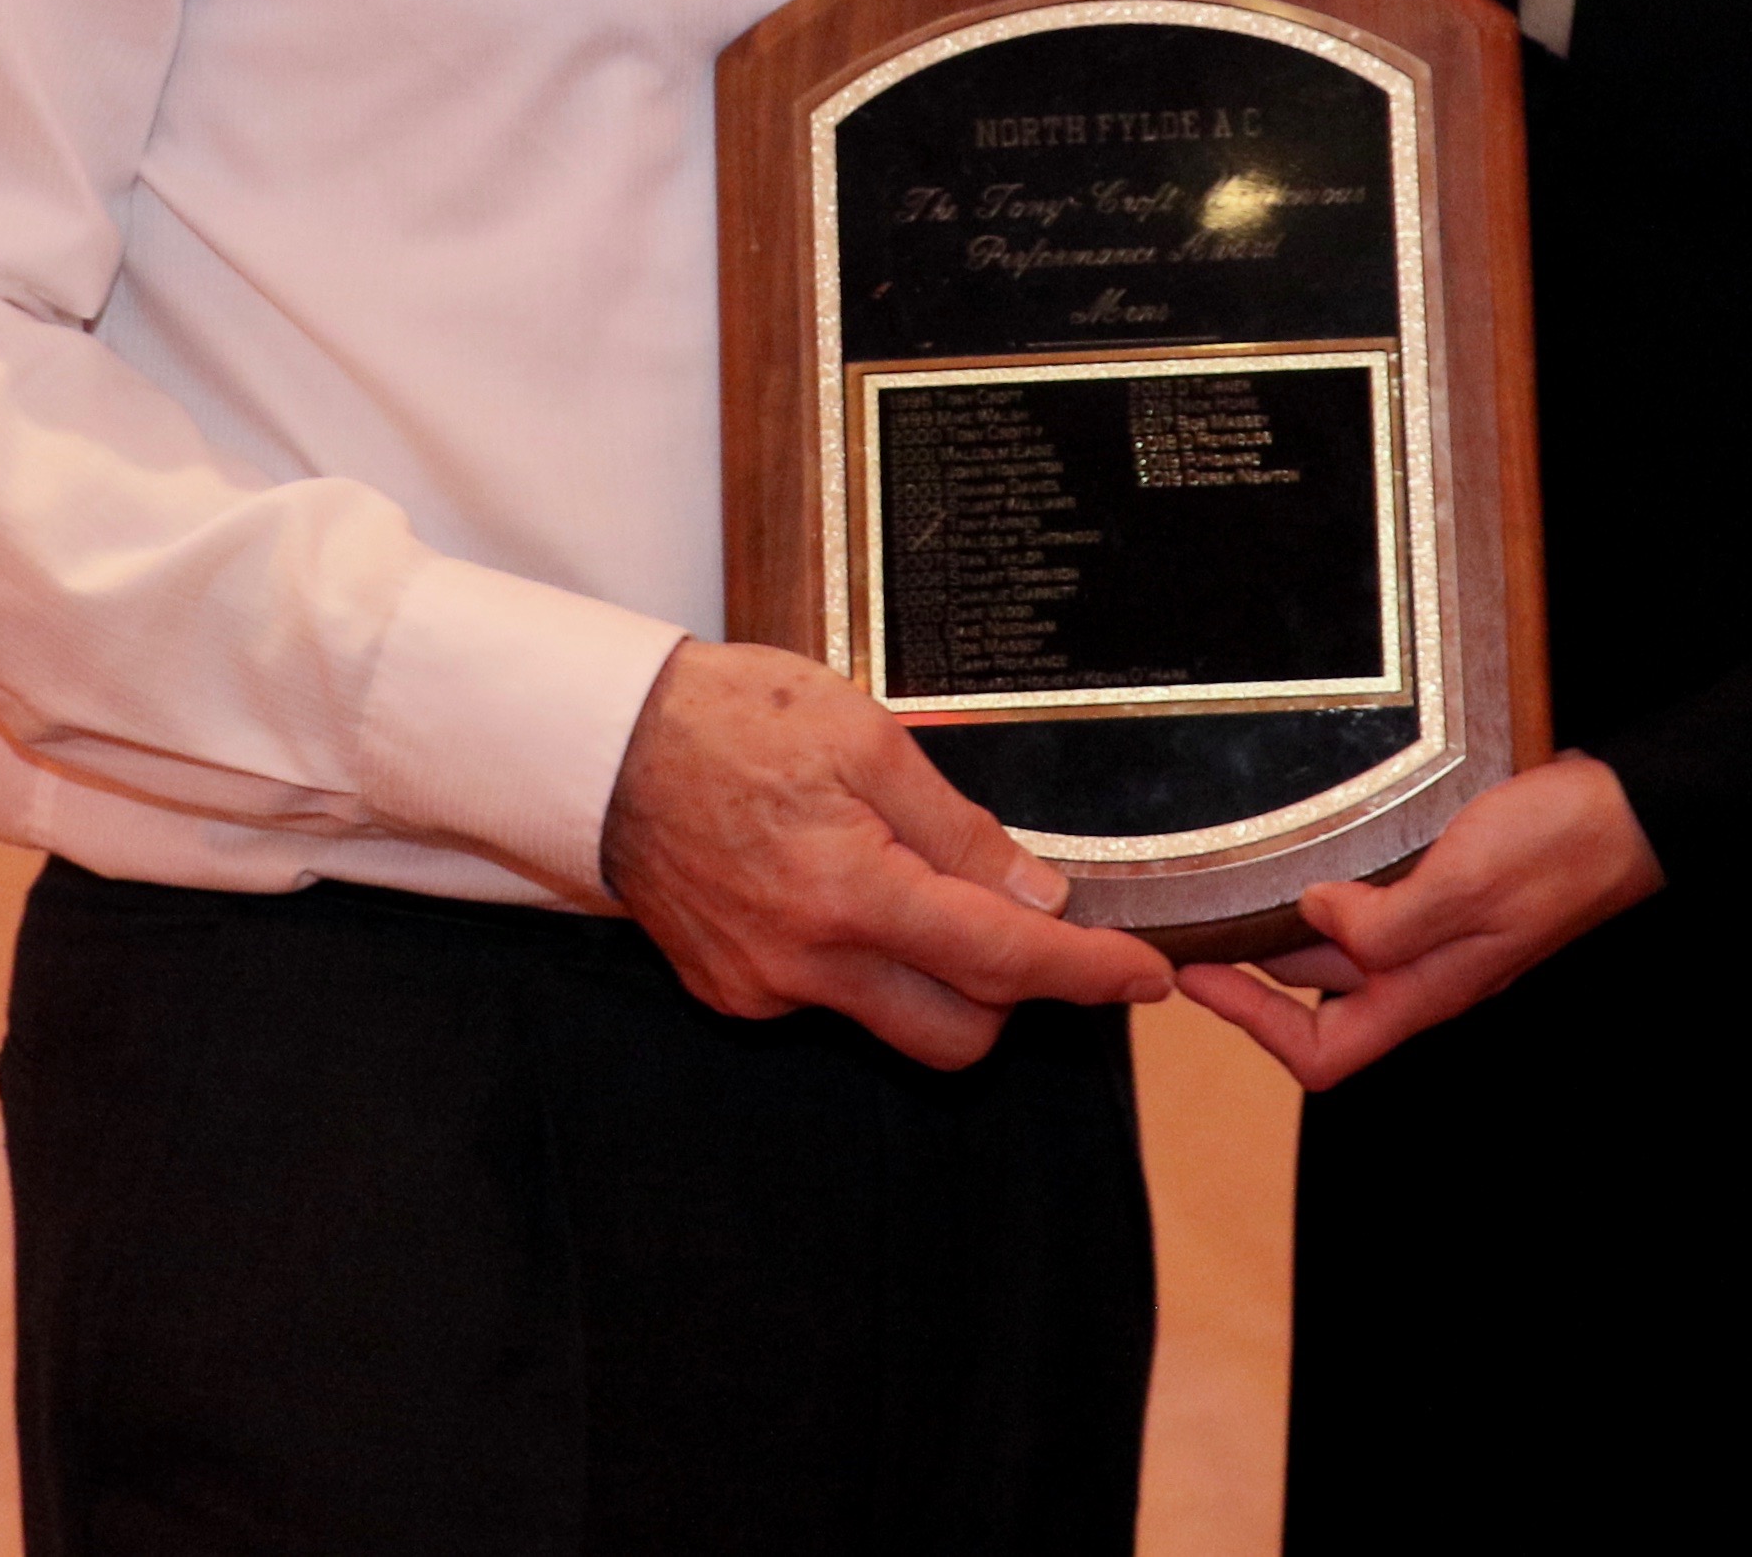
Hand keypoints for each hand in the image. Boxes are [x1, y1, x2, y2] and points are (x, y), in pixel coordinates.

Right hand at [600, 640, 1171, 1067]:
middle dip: (1014, 991)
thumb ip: (957, 828)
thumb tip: (1036, 895)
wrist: (609, 744)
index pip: (999, 960)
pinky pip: (832, 1004)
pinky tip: (851, 894)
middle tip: (1028, 918)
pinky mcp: (732, 991)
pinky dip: (869, 966)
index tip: (1143, 975)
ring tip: (930, 890)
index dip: (1085, 974)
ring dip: (941, 980)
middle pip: (959, 1034)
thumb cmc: (734, 718)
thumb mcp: (866, 738)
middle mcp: (807, 962)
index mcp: (850, 891)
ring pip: (896, 1024)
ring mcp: (764, 987)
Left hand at [1174, 754, 1659, 1091]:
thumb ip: (1387, 918)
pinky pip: (1374, 901)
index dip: (1251, 1025)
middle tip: (1191, 921)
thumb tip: (1312, 918)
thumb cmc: (1558, 852)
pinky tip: (1314, 842)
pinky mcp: (1449, 887)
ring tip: (1233, 880)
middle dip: (1251, 964)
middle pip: (1318, 996)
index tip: (1195, 978)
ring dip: (1286, 920)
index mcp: (1425, 989)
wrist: (1625, 813)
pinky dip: (1333, 883)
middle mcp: (1425, 969)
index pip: (1322, 1051)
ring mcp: (1439, 930)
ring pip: (1342, 945)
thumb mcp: (1465, 883)